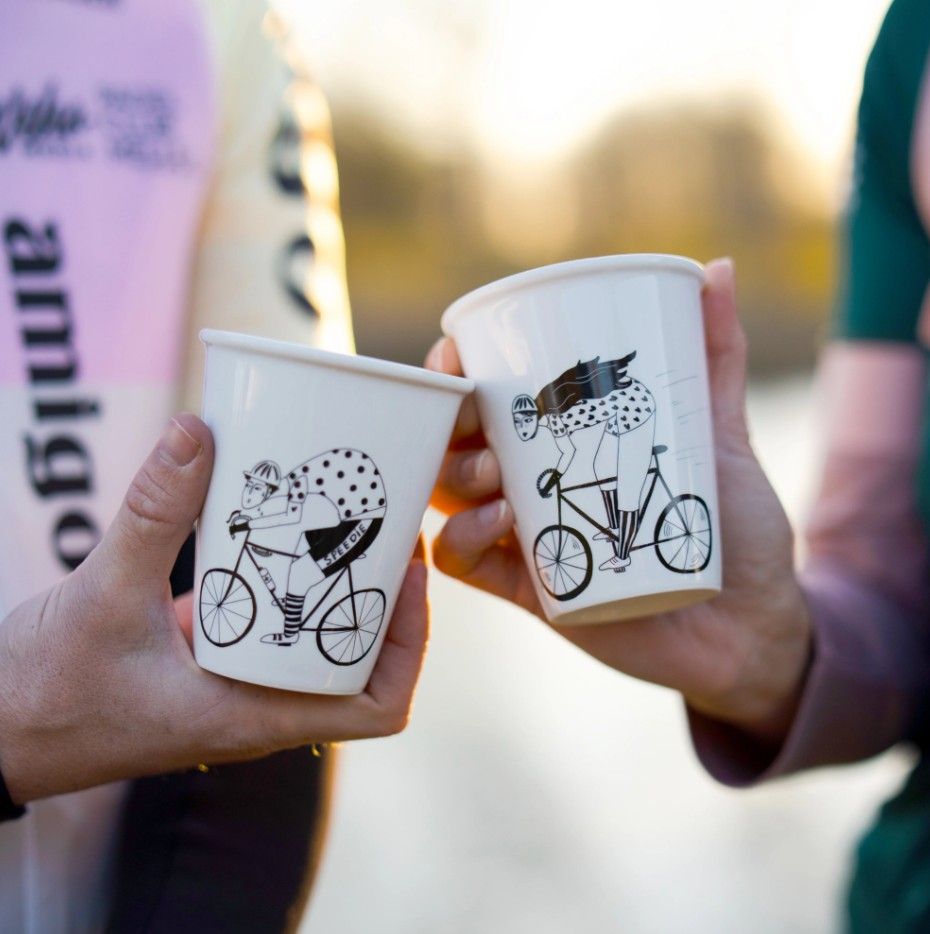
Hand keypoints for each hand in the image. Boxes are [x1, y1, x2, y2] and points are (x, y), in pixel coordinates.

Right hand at [0, 415, 428, 803]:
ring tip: (347, 513)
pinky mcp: (211, 658)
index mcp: (253, 714)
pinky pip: (271, 619)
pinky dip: (286, 576)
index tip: (409, 571)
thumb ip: (152, 514)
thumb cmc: (43, 693)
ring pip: (319, 637)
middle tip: (385, 521)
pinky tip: (281, 525)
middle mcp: (259, 704)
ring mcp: (236, 682)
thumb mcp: (102, 595)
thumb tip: (196, 432)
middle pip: (363, 660)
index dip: (411, 642)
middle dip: (386, 594)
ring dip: (340, 581)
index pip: (376, 706)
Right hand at [425, 259, 810, 746]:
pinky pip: (466, 566)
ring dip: (455, 476)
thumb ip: (715, 359)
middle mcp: (531, 486)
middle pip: (454, 445)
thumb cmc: (734, 525)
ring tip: (495, 472)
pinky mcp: (530, 591)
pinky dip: (463, 540)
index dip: (454, 373)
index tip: (457, 349)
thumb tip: (718, 268)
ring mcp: (526, 539)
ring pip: (450, 499)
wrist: (751, 621)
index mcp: (559, 444)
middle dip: (447, 421)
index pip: (485, 400)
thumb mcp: (721, 434)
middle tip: (472, 408)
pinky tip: (499, 521)